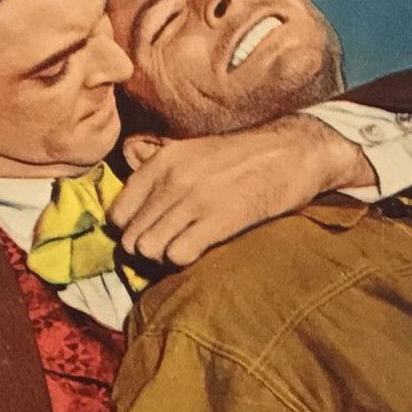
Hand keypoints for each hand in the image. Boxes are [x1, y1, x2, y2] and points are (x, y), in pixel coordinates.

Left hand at [109, 114, 377, 266]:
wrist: (293, 151)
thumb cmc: (243, 158)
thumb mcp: (191, 152)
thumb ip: (158, 174)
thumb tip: (130, 211)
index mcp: (160, 161)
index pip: (118, 215)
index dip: (132, 231)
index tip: (153, 233)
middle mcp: (171, 178)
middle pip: (130, 238)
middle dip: (147, 250)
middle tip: (171, 248)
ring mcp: (194, 198)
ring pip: (147, 249)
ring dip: (164, 258)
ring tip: (186, 249)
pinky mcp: (219, 218)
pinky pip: (176, 255)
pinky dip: (184, 260)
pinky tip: (201, 250)